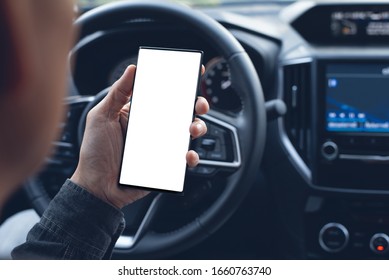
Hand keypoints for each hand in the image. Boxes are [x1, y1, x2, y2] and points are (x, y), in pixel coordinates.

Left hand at [71, 65, 208, 208]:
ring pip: (189, 133)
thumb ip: (117, 93)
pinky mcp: (166, 164)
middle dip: (197, 104)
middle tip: (198, 104)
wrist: (97, 187)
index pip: (163, 94)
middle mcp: (154, 127)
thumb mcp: (101, 116)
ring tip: (191, 130)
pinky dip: (191, 156)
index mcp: (140, 113)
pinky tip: (186, 154)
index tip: (193, 71)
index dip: (180, 83)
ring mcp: (161, 146)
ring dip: (198, 127)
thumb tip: (132, 69)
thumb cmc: (95, 152)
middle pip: (183, 112)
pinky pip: (185, 159)